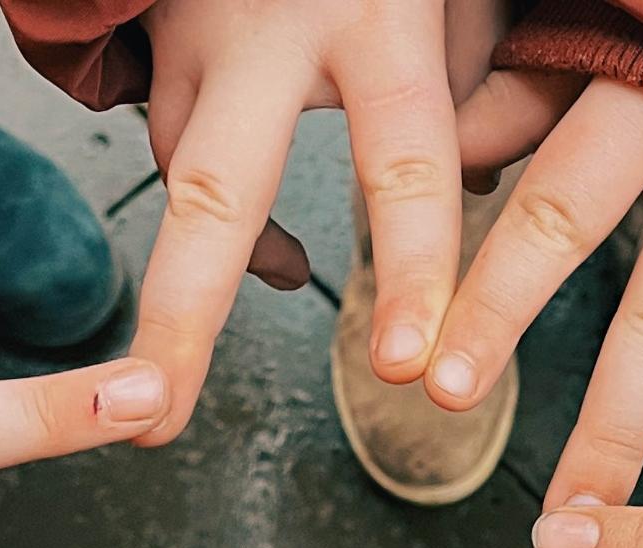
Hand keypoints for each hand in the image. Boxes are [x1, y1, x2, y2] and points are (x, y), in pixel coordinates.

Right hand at [130, 0, 505, 442]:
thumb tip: (485, 193)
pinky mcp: (161, 50)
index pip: (402, 160)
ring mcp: (200, 44)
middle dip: (182, 315)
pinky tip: (274, 266)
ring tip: (164, 392)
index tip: (416, 366)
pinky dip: (217, 221)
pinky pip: (178, 156)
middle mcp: (268, 38)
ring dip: (188, 287)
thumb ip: (485, 78)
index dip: (411, 268)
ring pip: (181, 183)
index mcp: (374, 17)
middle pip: (209, 193)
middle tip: (157, 413)